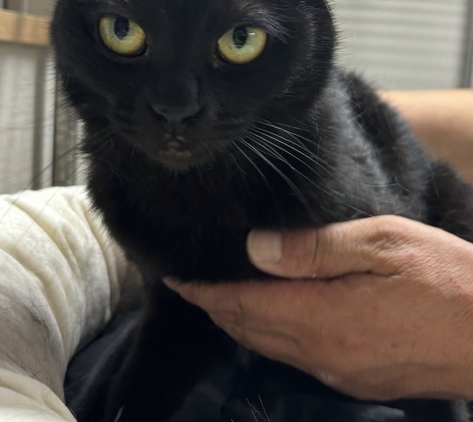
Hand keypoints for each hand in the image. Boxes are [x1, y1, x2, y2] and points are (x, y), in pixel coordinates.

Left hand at [165, 216, 472, 400]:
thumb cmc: (445, 278)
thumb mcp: (382, 244)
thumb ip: (316, 248)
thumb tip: (256, 249)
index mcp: (323, 315)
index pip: (244, 303)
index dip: (207, 291)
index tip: (177, 278)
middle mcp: (324, 352)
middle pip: (251, 329)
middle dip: (216, 308)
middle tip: (191, 287)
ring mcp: (341, 370)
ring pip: (270, 347)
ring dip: (240, 324)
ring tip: (220, 300)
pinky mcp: (359, 378)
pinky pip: (297, 357)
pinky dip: (271, 336)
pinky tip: (272, 321)